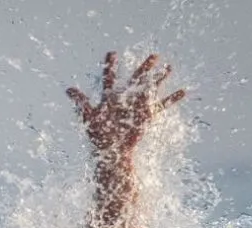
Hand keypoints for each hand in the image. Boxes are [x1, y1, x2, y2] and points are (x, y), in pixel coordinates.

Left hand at [66, 52, 185, 151]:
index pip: (109, 78)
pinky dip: (172, 99)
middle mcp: (125, 100)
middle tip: (154, 55)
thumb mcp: (89, 117)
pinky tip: (183, 91)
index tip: (112, 52)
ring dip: (160, 78)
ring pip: (150, 89)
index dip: (110, 66)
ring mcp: (136, 107)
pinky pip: (161, 106)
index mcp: (110, 98)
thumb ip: (81, 102)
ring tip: (169, 66)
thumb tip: (68, 89)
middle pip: (135, 79)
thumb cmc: (99, 135)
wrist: (112, 151)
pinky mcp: (146, 116)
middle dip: (144, 68)